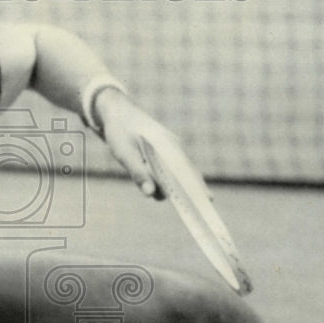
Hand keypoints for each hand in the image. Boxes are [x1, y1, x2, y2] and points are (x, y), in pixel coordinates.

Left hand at [95, 90, 210, 201]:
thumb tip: (151, 194)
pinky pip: (166, 171)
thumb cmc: (120, 131)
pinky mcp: (162, 154)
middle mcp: (173, 148)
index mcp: (169, 145)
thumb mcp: (125, 153)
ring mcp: (169, 150)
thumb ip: (138, 173)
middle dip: (187, 193)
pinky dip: (160, 180)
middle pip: (186, 175)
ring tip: (149, 182)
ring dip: (164, 186)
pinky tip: (149, 180)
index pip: (188, 171)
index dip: (198, 187)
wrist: (115, 111)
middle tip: (194, 211)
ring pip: (174, 175)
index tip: (208, 200)